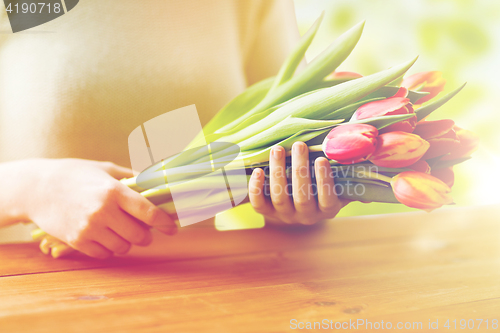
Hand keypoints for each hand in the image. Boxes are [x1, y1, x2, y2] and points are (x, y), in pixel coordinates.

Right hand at [24, 159, 176, 257]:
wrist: (37, 187)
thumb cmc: (76, 174)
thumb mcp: (107, 169)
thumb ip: (133, 178)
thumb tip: (159, 183)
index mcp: (114, 190)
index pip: (148, 212)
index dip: (165, 222)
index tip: (173, 228)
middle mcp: (103, 211)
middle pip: (140, 235)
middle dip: (147, 235)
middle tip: (145, 230)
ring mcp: (89, 228)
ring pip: (124, 247)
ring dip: (128, 242)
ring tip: (122, 231)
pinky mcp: (77, 241)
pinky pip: (105, 254)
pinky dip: (109, 248)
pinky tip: (105, 236)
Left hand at [248, 142, 348, 224]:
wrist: (294, 207)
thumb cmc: (322, 189)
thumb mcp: (341, 189)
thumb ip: (356, 183)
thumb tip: (382, 177)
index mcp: (327, 209)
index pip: (327, 198)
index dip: (323, 181)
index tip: (321, 159)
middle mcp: (305, 215)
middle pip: (301, 196)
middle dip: (299, 170)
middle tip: (298, 145)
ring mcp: (284, 215)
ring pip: (279, 196)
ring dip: (277, 172)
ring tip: (278, 149)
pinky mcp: (266, 212)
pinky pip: (259, 204)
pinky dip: (255, 188)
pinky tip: (257, 170)